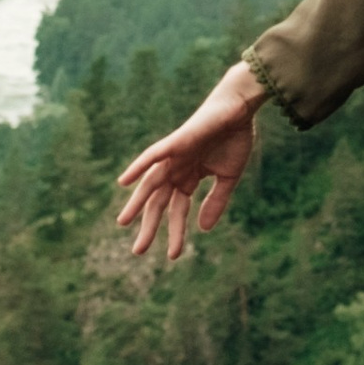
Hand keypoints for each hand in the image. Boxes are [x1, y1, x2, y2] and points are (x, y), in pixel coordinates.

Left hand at [115, 62, 262, 264]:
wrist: (240, 109)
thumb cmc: (235, 138)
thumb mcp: (228, 178)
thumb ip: (215, 202)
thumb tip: (202, 229)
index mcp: (190, 177)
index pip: (179, 210)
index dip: (176, 232)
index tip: (173, 256)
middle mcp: (177, 169)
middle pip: (159, 202)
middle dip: (149, 226)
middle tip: (137, 251)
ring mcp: (174, 156)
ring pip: (151, 184)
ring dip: (136, 203)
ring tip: (123, 223)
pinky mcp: (175, 143)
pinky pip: (152, 156)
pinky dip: (137, 167)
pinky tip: (124, 182)